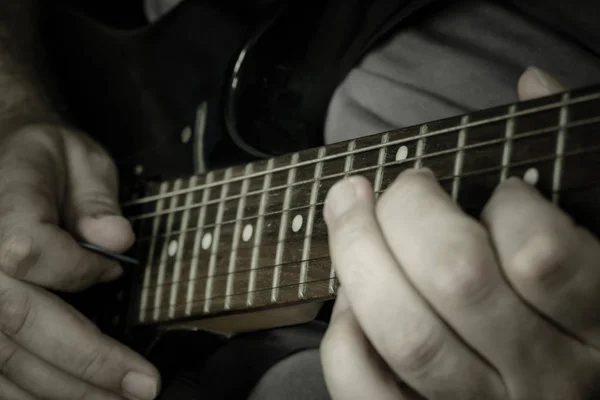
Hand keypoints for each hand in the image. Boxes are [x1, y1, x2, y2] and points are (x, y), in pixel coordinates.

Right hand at [0, 124, 159, 398]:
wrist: (1, 156)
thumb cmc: (41, 158)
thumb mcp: (79, 156)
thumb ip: (96, 198)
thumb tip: (118, 242)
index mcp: (1, 208)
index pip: (31, 252)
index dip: (79, 269)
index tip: (113, 271)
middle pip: (20, 323)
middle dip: (88, 364)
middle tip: (143, 389)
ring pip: (3, 360)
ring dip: (63, 391)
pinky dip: (27, 393)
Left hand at [321, 68, 599, 398]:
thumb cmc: (572, 307)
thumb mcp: (596, 241)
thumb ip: (567, 170)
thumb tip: (534, 83)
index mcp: (598, 326)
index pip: (541, 253)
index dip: (506, 204)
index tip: (493, 190)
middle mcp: (545, 377)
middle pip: (456, 280)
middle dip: (409, 209)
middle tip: (403, 185)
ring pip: (406, 334)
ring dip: (360, 254)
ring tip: (351, 209)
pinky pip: (367, 389)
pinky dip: (343, 337)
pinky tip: (351, 300)